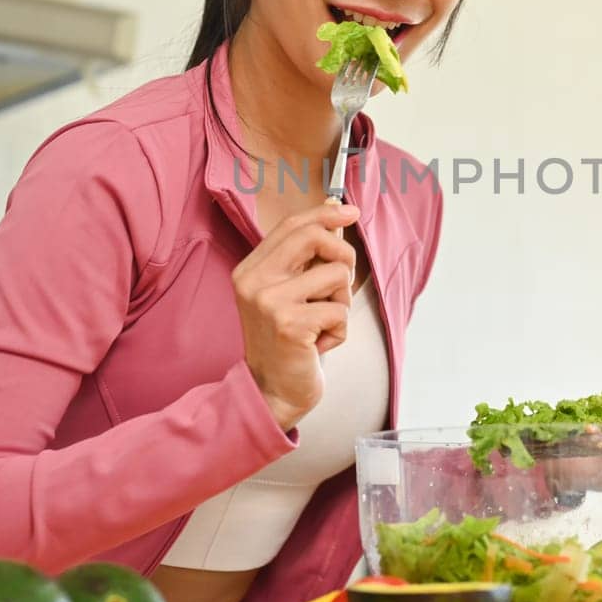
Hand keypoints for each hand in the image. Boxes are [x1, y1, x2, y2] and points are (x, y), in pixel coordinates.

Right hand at [233, 202, 358, 430]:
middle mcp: (254, 281)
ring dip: (341, 302)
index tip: (350, 211)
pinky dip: (339, 330)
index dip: (325, 215)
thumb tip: (334, 210)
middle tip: (338, 285)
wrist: (272, 391)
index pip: (291, 226)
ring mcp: (270, 302)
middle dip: (342, 256)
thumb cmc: (288, 341)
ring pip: (336, 275)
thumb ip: (306, 256)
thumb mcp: (290, 293)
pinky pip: (339, 310)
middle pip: (314, 237)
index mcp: (250, 269)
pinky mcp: (290, 325)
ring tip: (321, 323)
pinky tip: (318, 344)